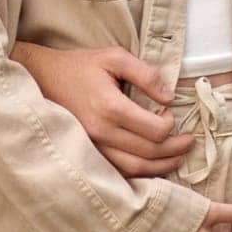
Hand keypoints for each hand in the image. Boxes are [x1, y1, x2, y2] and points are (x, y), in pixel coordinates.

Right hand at [11, 42, 195, 176]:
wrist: (42, 79)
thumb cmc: (80, 66)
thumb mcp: (114, 57)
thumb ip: (145, 74)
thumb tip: (169, 97)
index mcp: (110, 107)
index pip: (154, 130)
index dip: (170, 125)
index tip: (170, 112)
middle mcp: (101, 132)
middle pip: (149, 152)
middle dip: (175, 149)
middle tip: (189, 141)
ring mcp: (93, 147)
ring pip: (136, 168)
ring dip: (162, 167)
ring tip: (178, 158)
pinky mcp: (89, 154)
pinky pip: (120, 172)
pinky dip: (142, 174)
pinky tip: (154, 167)